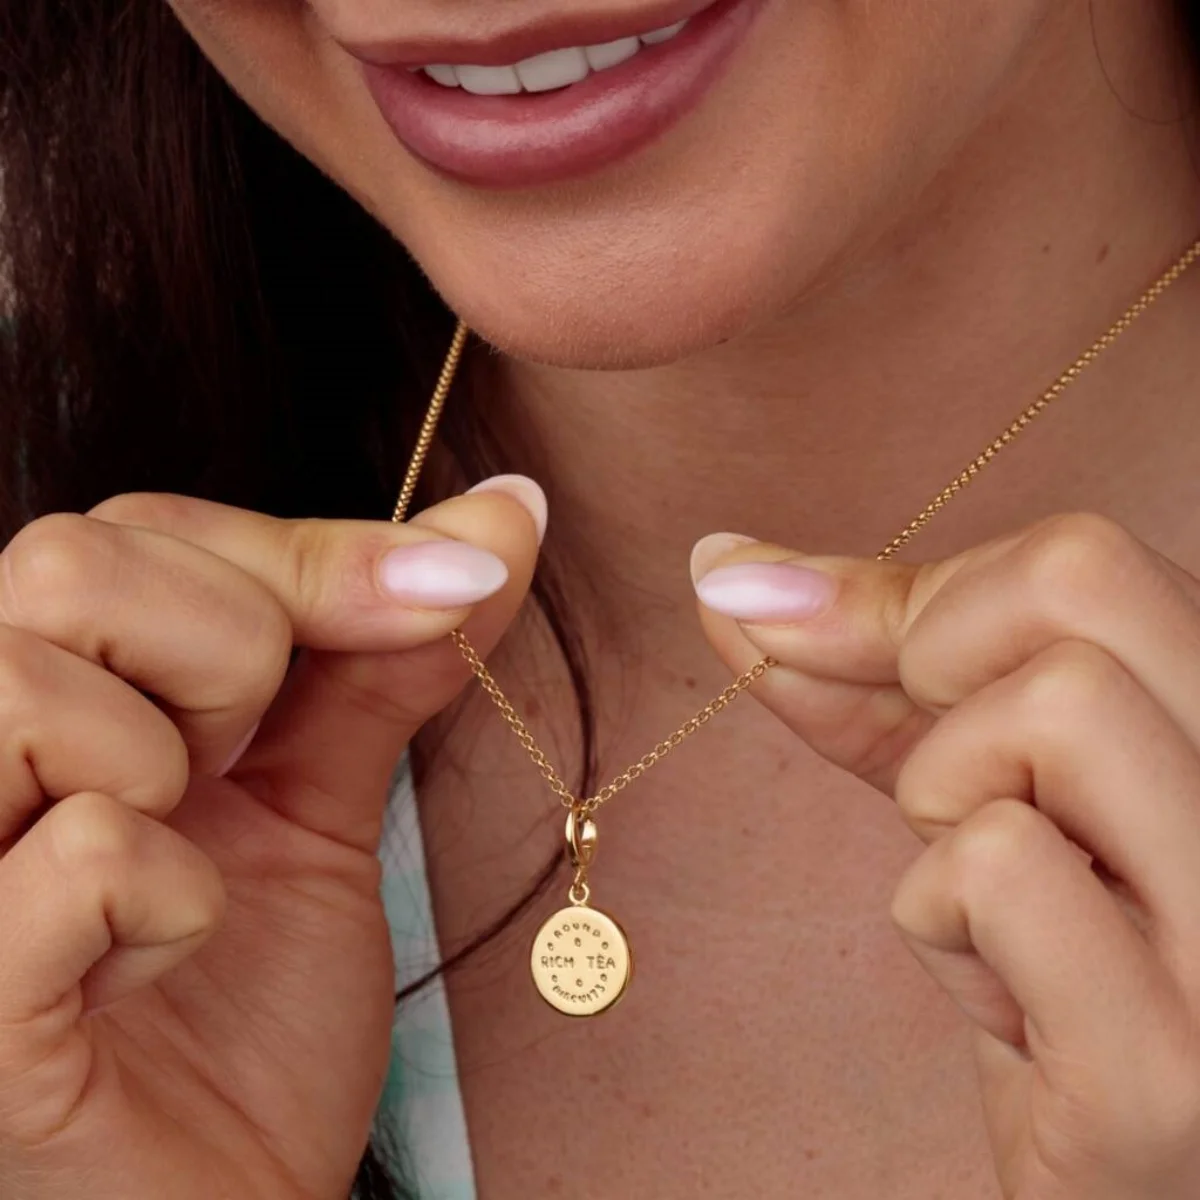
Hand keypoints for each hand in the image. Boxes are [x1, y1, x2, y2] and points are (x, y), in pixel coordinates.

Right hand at [0, 478, 543, 1199]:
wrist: (230, 1195)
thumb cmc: (252, 1004)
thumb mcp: (327, 798)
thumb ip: (388, 652)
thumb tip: (507, 511)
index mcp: (50, 690)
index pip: (142, 526)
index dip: (314, 557)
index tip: (459, 584)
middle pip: (72, 563)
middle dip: (227, 657)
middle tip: (238, 771)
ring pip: (34, 686)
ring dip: (172, 777)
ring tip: (180, 863)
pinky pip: (80, 853)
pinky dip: (166, 906)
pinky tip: (146, 967)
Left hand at [693, 513, 1199, 1199]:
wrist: (1113, 1172)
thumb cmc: (1038, 951)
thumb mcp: (962, 780)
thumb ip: (862, 670)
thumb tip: (721, 569)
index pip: (1080, 555)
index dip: (929, 607)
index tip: (877, 675)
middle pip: (1077, 582)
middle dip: (940, 667)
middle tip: (955, 786)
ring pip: (1047, 712)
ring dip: (946, 801)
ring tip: (993, 898)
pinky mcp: (1175, 1068)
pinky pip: (997, 868)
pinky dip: (937, 916)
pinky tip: (1001, 991)